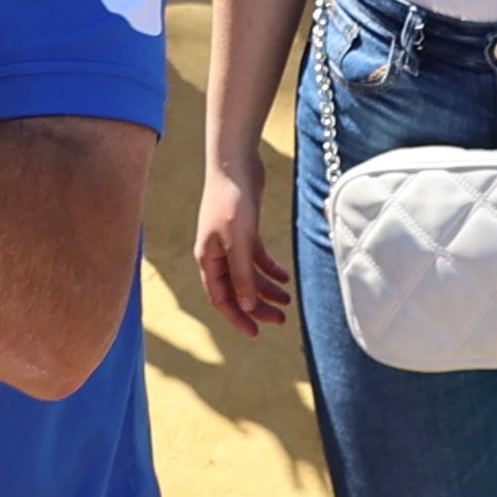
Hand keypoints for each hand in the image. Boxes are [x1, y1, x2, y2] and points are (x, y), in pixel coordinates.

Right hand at [192, 159, 293, 334]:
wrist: (235, 163)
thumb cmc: (232, 201)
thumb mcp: (239, 242)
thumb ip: (242, 276)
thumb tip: (246, 308)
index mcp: (208, 259)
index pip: (221, 299)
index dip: (238, 317)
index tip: (256, 333)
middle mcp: (217, 254)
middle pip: (237, 290)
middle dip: (258, 306)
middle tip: (281, 320)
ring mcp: (230, 242)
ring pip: (248, 275)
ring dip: (267, 289)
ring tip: (287, 301)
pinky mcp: (244, 230)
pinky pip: (256, 258)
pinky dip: (270, 269)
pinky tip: (284, 277)